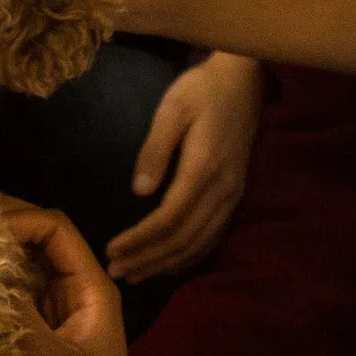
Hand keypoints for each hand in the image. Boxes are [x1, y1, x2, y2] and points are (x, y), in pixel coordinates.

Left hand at [107, 53, 260, 280]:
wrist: (244, 80)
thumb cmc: (201, 90)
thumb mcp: (172, 108)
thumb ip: (155, 149)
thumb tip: (139, 191)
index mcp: (203, 168)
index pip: (168, 219)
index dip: (139, 239)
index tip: (111, 249)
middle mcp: (222, 189)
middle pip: (183, 239)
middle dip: (148, 259)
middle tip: (116, 271)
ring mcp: (232, 194)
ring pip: (199, 243)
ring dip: (166, 263)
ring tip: (135, 274)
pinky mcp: (236, 194)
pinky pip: (213, 236)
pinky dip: (189, 256)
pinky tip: (169, 263)